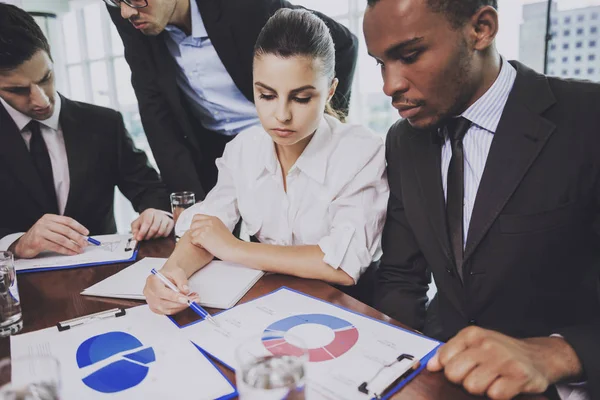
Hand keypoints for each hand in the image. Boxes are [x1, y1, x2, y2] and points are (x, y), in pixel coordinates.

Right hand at [12, 214, 88, 258]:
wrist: (23, 245)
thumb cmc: (40, 237)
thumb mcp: (50, 229)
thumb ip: (62, 230)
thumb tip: (81, 236)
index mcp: (49, 217)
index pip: (68, 220)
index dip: (78, 227)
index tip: (86, 233)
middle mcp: (44, 223)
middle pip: (66, 230)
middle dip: (78, 237)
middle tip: (85, 243)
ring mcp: (40, 232)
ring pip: (62, 239)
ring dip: (73, 245)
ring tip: (79, 249)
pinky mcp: (38, 241)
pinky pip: (56, 247)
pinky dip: (66, 250)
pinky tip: (71, 252)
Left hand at [131, 209, 173, 240]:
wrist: (154, 216)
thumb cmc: (146, 220)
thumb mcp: (137, 224)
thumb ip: (135, 230)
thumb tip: (136, 237)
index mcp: (149, 212)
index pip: (147, 223)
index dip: (142, 232)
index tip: (139, 238)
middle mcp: (158, 214)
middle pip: (154, 228)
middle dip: (148, 236)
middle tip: (145, 238)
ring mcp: (166, 218)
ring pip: (161, 231)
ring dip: (155, 236)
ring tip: (151, 236)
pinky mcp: (171, 222)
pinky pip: (167, 233)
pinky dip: (161, 236)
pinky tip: (158, 234)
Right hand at [143, 265, 199, 314]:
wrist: (169, 276)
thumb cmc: (171, 273)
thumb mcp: (177, 271)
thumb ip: (181, 280)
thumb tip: (185, 290)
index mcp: (152, 281)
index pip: (161, 292)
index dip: (173, 297)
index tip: (185, 299)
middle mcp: (149, 292)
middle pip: (164, 303)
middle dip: (181, 303)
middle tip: (194, 299)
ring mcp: (152, 302)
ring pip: (168, 309)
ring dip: (182, 306)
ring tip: (193, 299)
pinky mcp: (157, 308)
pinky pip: (169, 312)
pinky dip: (180, 308)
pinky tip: (186, 302)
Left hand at [189, 214, 238, 260]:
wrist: (234, 249)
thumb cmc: (229, 242)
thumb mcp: (221, 228)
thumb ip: (212, 225)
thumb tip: (202, 227)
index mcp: (213, 219)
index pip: (196, 217)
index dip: (195, 225)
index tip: (199, 231)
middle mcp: (209, 222)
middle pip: (193, 224)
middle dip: (194, 232)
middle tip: (201, 239)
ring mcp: (205, 228)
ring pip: (192, 233)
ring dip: (196, 239)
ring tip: (205, 244)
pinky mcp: (203, 236)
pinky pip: (193, 240)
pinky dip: (197, 245)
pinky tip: (205, 247)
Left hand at [427, 326, 582, 398]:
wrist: (539, 356)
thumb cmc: (501, 351)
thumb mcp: (474, 343)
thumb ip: (450, 352)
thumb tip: (431, 366)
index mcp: (472, 334)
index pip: (444, 358)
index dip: (451, 368)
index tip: (463, 367)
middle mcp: (487, 344)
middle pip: (455, 374)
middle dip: (463, 380)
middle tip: (477, 375)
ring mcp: (503, 360)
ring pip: (472, 386)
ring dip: (481, 388)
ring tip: (492, 380)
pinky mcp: (519, 376)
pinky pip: (495, 395)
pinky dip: (498, 394)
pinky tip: (505, 385)